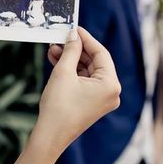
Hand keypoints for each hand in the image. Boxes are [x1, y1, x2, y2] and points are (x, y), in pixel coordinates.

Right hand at [37, 27, 120, 152]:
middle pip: (95, 62)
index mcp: (111, 84)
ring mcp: (103, 99)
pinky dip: (72, 72)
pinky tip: (57, 61)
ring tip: (53, 49)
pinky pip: (84, 81)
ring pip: (88, 71)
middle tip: (60, 38)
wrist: (50, 135)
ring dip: (71, 60)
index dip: (86, 39)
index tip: (74, 28)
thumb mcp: (63, 73)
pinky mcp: (93, 103)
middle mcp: (111, 92)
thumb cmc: (58, 106)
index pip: (101, 53)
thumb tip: (73, 36)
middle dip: (76, 50)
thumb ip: (70, 51)